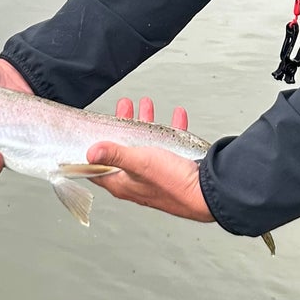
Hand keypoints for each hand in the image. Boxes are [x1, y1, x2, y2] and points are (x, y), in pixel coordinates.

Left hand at [85, 96, 211, 225]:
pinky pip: (170, 144)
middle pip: (124, 149)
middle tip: (124, 107)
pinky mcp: (175, 168)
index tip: (91, 133)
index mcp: (123, 183)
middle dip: (123, 125)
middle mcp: (137, 180)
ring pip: (147, 144)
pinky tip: (176, 116)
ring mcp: (156, 174)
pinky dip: (171, 129)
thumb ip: (114, 155)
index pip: (98, 169)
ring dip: (147, 122)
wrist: (208, 193)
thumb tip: (91, 152)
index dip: (93, 150)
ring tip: (146, 105)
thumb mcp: (139, 163)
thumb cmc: (174, 184)